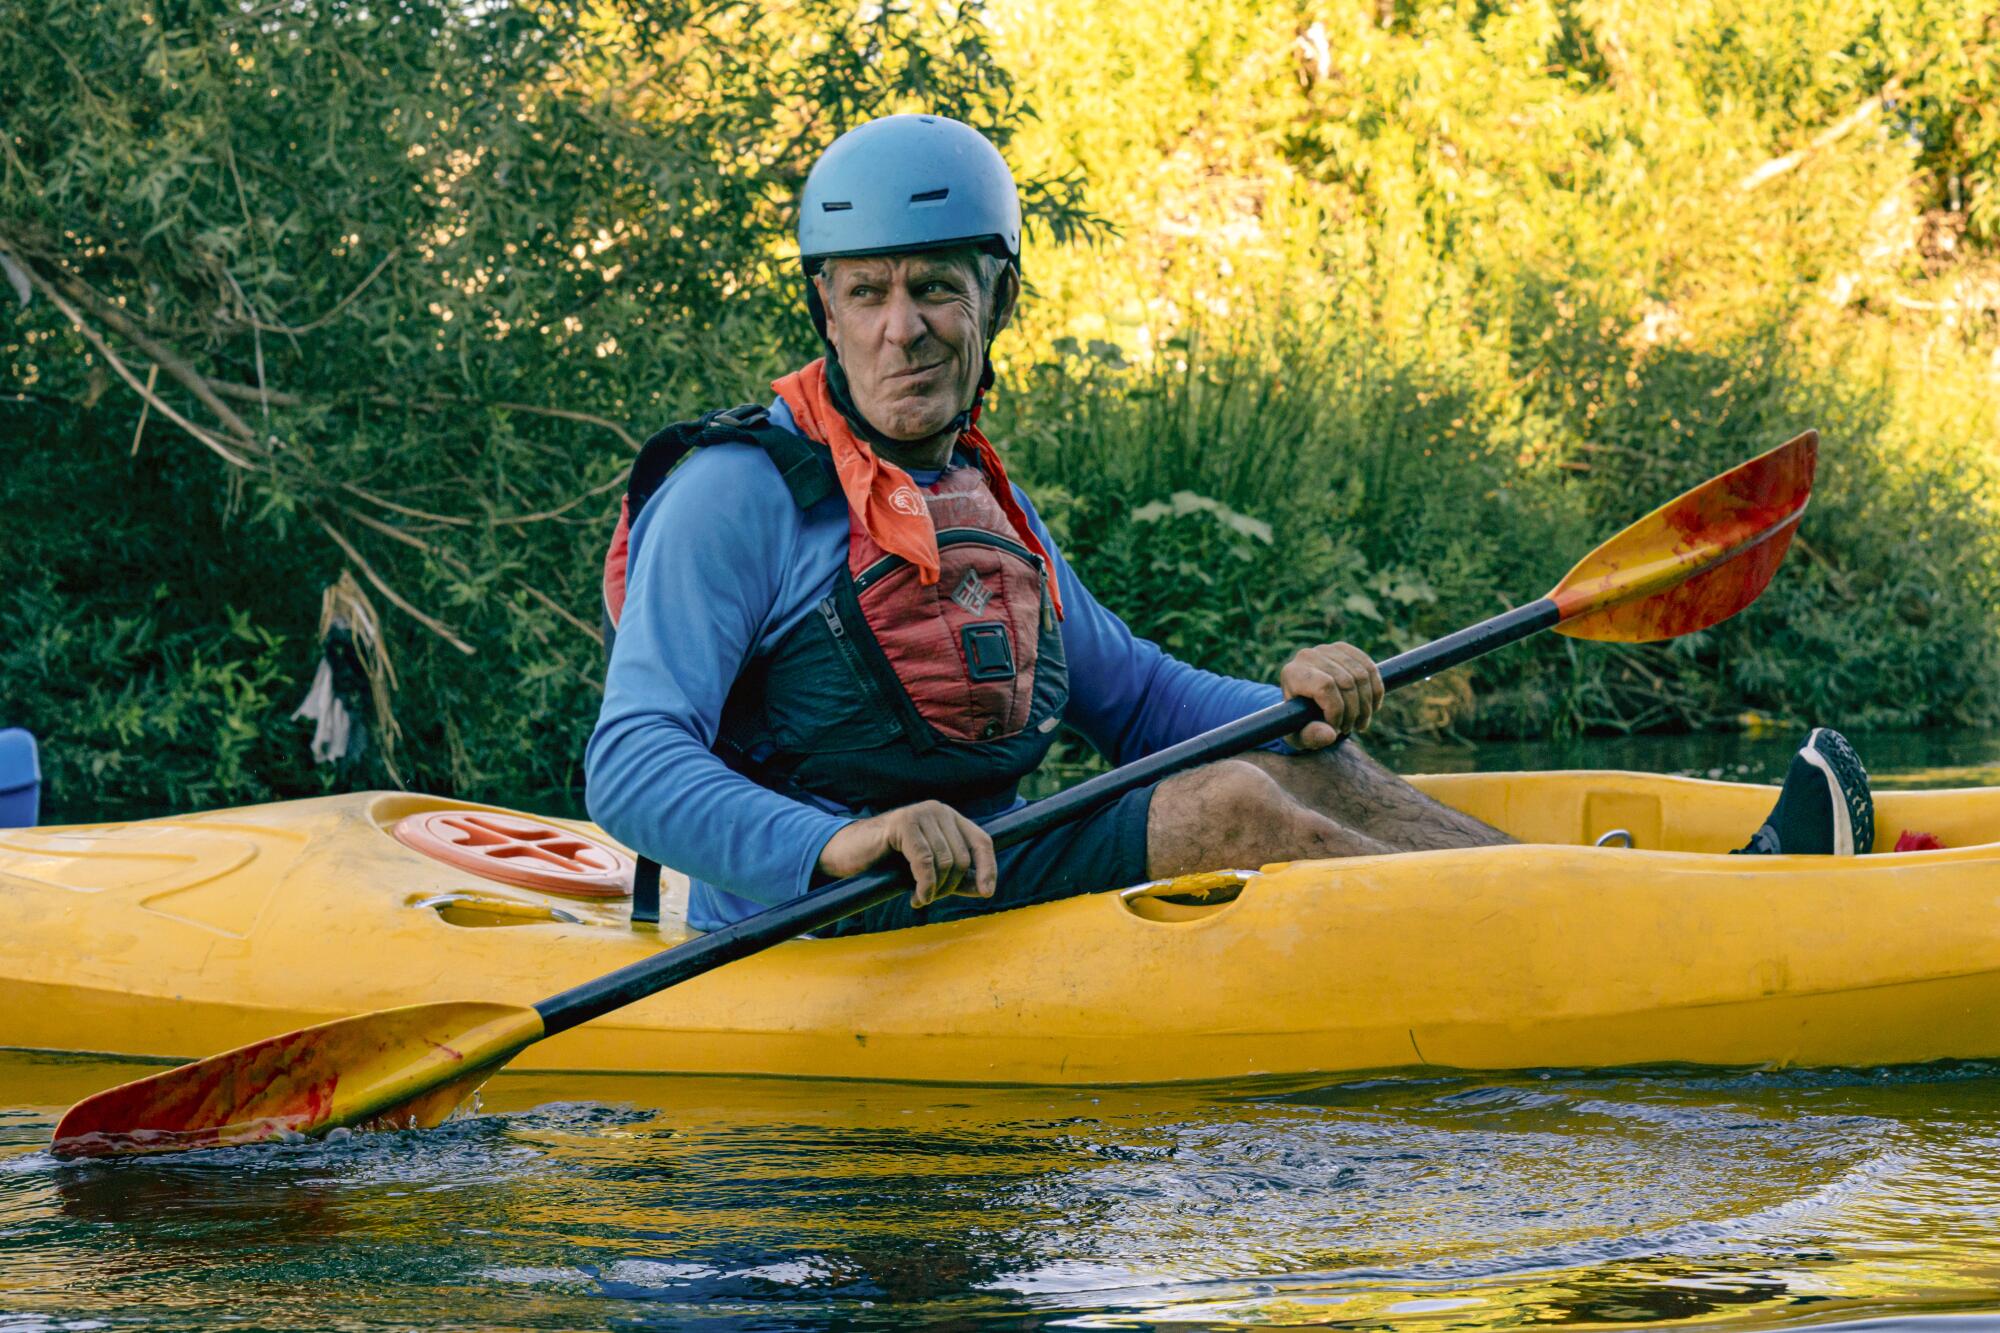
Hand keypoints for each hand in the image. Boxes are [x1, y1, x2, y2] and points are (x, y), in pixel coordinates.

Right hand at [817, 800, 997, 908]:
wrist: (848, 852)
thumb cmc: (888, 862)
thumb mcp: (929, 870)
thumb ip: (957, 877)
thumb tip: (985, 889)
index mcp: (949, 818)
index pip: (982, 841)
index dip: (988, 868)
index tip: (987, 893)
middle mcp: (939, 811)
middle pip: (962, 858)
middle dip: (949, 887)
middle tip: (929, 898)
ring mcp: (921, 814)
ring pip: (945, 861)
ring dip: (935, 889)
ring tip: (920, 898)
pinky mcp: (903, 823)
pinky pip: (925, 861)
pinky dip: (924, 885)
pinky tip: (916, 896)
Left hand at [1279, 641, 1383, 747]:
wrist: (1302, 705)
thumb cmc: (1299, 723)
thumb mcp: (1300, 736)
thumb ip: (1311, 736)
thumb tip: (1329, 735)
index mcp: (1292, 674)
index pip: (1325, 686)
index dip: (1337, 710)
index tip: (1336, 728)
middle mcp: (1308, 656)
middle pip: (1346, 682)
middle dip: (1354, 711)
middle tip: (1350, 729)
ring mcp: (1327, 649)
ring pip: (1361, 675)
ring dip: (1367, 705)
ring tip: (1360, 722)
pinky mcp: (1343, 649)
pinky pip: (1369, 667)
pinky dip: (1376, 690)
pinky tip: (1372, 707)